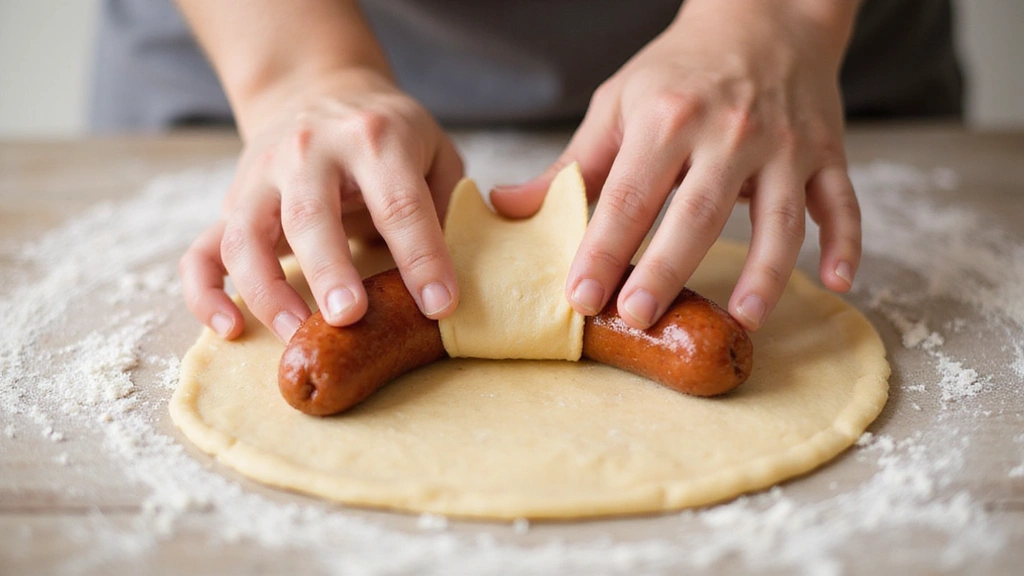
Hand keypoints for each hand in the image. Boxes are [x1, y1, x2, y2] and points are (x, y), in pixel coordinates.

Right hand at [180, 69, 463, 340]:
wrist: (319, 89)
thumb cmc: (388, 135)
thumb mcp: (432, 149)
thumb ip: (445, 205)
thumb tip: (449, 279)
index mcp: (372, 138)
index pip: (399, 203)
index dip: (422, 257)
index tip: (440, 305)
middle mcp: (308, 152)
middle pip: (310, 216)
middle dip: (329, 272)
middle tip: (349, 319)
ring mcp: (260, 177)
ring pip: (246, 237)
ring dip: (268, 291)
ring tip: (297, 335)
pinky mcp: (232, 204)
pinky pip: (201, 253)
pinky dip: (206, 294)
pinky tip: (230, 329)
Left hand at [491, 0, 860, 331]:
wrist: (763, 15)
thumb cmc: (679, 70)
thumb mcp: (618, 104)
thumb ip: (572, 164)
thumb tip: (506, 207)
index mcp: (668, 118)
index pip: (629, 195)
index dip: (602, 248)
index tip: (580, 296)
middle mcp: (729, 131)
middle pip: (698, 212)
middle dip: (666, 268)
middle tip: (638, 317)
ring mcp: (784, 144)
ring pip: (781, 217)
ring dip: (767, 271)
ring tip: (744, 320)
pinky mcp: (827, 151)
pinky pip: (842, 200)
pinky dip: (847, 241)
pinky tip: (839, 281)